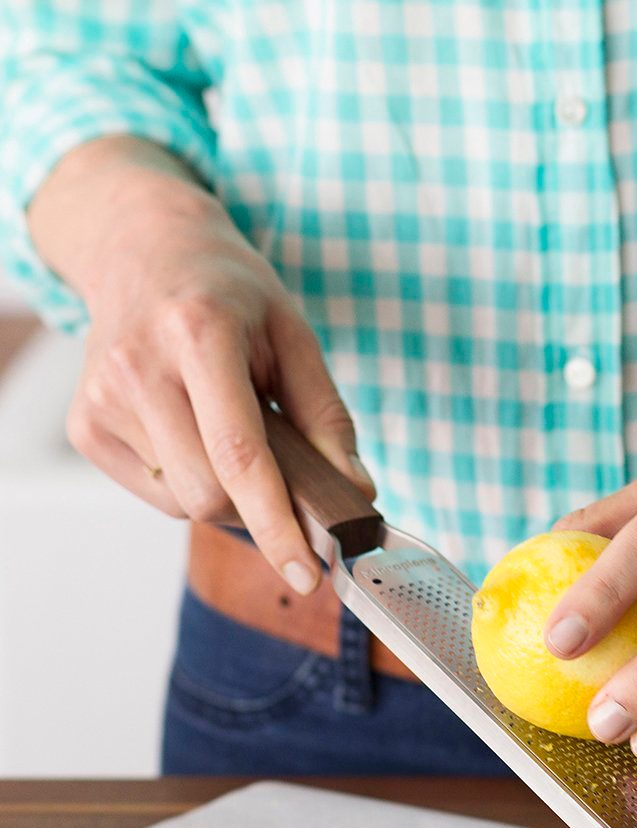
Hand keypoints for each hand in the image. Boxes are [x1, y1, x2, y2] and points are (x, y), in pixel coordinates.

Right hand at [41, 142, 373, 593]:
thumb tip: (355, 495)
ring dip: (225, 491)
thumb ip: (329, 419)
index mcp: (199, 333)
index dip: (279, 525)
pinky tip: (192, 433)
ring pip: (185, 502)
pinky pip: (157, 494)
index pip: (241, 457)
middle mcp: (138, 366)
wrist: (143, 249)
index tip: (309, 574)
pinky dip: (190, 482)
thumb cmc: (230, 294)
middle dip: (258, 504)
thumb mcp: (296, 336)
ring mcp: (101, 398)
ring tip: (228, 431)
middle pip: (210, 494)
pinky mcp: (84, 426)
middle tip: (282, 471)